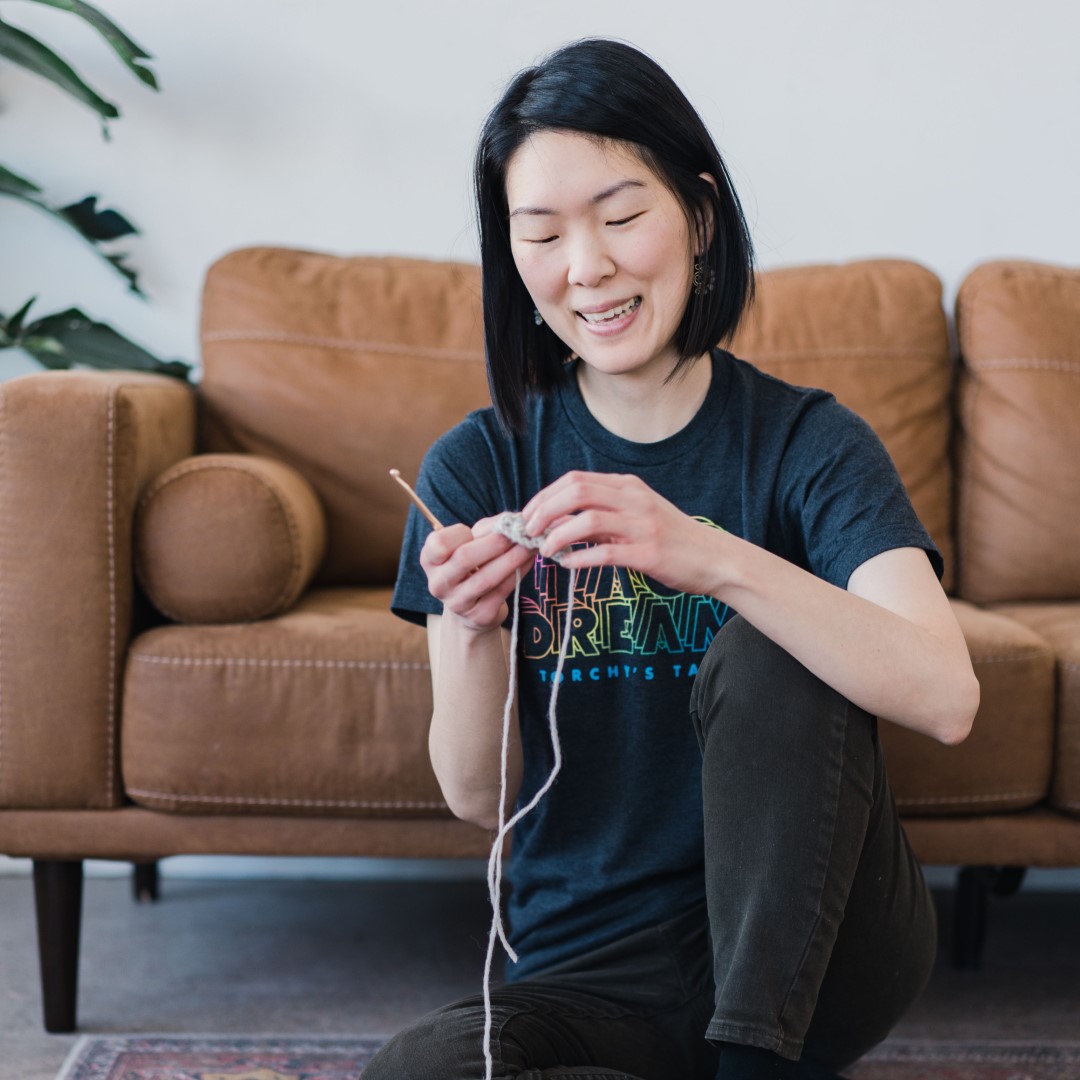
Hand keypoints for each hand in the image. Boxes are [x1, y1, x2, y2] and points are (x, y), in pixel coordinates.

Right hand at [420, 516, 535, 631]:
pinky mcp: (479, 615)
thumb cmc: (471, 566)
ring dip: (513, 558)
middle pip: (464, 558)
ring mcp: (457, 602)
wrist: (472, 607)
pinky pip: (502, 591)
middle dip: (495, 543)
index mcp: (430, 560)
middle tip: (518, 532)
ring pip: (487, 577)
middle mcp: (438, 583)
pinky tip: (529, 561)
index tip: (476, 530)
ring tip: (530, 545)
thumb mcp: (471, 543)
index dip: (460, 533)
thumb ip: (489, 528)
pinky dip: (519, 573)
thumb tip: (515, 520)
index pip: (439, 543)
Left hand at [521, 471, 727, 595]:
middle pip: (576, 492)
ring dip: (557, 535)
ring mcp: (642, 526)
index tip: (529, 516)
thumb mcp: (636, 516)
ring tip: (544, 551)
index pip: (575, 480)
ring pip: (587, 519)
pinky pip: (606, 553)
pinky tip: (567, 566)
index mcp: (628, 487)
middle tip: (528, 532)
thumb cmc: (672, 540)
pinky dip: (580, 558)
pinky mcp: (649, 554)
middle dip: (544, 511)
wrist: (715, 559)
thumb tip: (558, 522)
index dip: (545, 496)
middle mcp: (634, 500)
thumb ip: (601, 516)